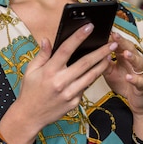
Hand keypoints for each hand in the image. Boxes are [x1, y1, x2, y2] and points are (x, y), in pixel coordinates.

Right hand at [0, 23, 116, 143]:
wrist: (29, 116)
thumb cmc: (29, 91)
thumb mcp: (30, 70)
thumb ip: (42, 55)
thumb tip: (47, 39)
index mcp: (49, 71)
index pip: (66, 49)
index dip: (78, 36)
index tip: (89, 27)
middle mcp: (60, 82)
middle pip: (85, 63)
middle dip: (101, 51)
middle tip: (113, 43)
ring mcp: (69, 94)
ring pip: (91, 76)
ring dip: (102, 65)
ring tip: (110, 55)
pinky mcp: (74, 102)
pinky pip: (85, 87)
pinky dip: (92, 78)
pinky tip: (98, 70)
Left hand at [102, 32, 142, 117]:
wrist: (137, 101)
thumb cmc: (123, 83)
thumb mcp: (110, 72)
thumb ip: (103, 62)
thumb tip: (92, 51)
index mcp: (126, 58)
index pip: (120, 45)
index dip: (113, 38)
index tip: (104, 31)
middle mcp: (134, 63)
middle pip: (130, 49)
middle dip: (123, 42)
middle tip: (115, 35)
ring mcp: (140, 74)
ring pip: (138, 63)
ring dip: (132, 57)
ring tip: (125, 53)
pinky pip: (140, 81)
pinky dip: (134, 79)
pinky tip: (129, 77)